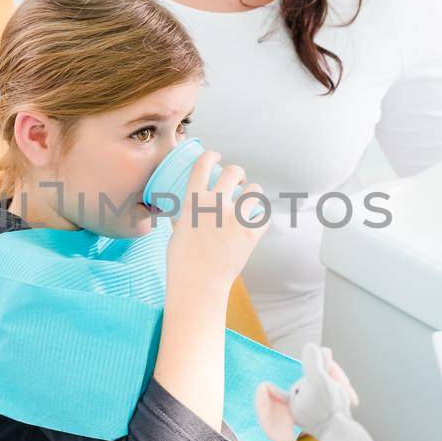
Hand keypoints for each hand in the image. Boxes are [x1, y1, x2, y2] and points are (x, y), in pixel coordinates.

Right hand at [164, 150, 266, 297]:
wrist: (197, 285)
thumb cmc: (182, 262)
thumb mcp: (176, 230)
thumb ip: (185, 215)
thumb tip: (184, 210)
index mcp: (193, 201)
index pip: (203, 165)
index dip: (211, 155)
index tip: (216, 156)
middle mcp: (215, 204)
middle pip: (233, 171)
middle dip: (237, 173)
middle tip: (238, 180)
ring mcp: (235, 218)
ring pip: (255, 190)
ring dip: (253, 193)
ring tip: (250, 200)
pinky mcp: (251, 234)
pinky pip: (265, 215)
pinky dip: (262, 217)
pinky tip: (258, 220)